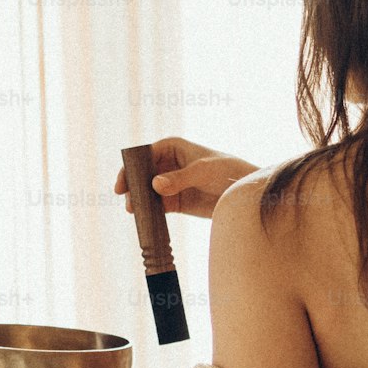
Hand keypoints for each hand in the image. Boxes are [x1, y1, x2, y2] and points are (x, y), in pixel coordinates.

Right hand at [115, 136, 258, 218]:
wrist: (244, 192)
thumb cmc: (227, 171)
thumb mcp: (203, 171)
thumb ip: (180, 178)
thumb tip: (155, 184)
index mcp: (172, 148)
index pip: (145, 155)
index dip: (131, 167)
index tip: (124, 183)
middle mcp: (168, 164)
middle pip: (142, 174)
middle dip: (133, 187)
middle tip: (128, 201)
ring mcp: (170, 184)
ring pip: (147, 192)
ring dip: (139, 201)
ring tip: (135, 212)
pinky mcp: (175, 202)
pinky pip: (157, 206)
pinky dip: (150, 212)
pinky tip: (145, 219)